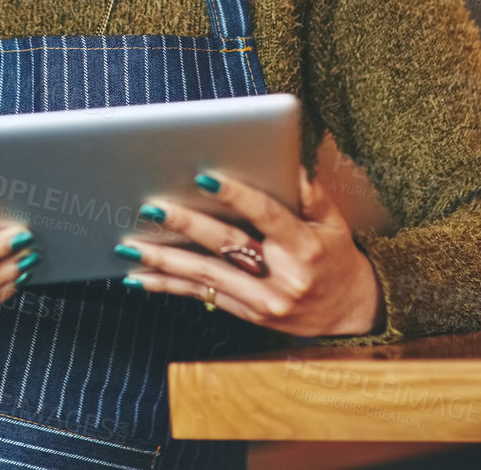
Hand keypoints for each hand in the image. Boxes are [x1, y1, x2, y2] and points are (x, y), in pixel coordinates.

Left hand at [117, 169, 384, 336]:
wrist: (351, 313)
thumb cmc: (336, 256)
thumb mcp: (335, 223)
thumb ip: (312, 193)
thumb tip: (290, 163)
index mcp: (304, 247)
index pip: (266, 215)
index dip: (235, 195)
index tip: (204, 177)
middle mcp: (283, 277)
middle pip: (227, 246)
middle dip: (186, 226)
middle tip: (151, 208)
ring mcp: (264, 301)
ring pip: (207, 276)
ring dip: (164, 261)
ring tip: (129, 247)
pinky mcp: (249, 316)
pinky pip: (203, 297)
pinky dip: (169, 287)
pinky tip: (140, 278)